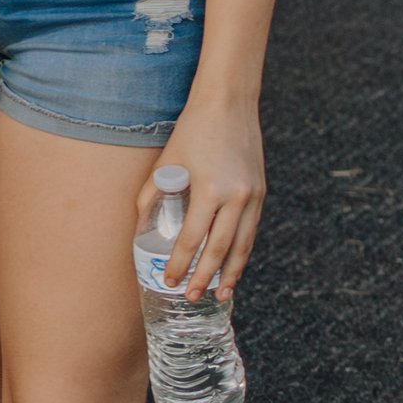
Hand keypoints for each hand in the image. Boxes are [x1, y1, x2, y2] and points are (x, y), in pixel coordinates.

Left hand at [150, 93, 265, 300]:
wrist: (229, 106)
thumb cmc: (192, 131)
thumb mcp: (168, 162)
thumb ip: (153, 194)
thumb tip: (140, 225)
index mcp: (208, 190)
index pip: (191, 238)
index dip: (180, 262)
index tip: (169, 279)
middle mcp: (235, 198)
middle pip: (219, 250)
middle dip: (205, 277)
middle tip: (192, 296)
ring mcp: (253, 197)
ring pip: (242, 246)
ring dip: (231, 273)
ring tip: (221, 294)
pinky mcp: (261, 194)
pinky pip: (251, 232)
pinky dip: (242, 252)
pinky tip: (234, 265)